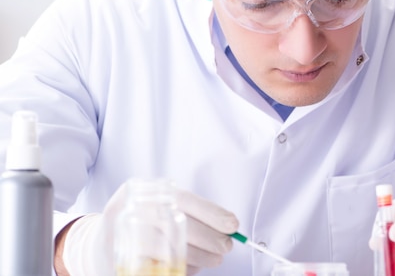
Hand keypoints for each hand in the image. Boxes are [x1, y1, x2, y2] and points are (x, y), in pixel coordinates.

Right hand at [60, 181, 238, 275]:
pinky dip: (179, 268)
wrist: (100, 243)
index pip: (182, 199)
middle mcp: (128, 208)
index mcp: (143, 190)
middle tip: (226, 246)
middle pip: (176, 223)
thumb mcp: (162, 209)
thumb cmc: (143, 224)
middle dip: (208, 237)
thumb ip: (189, 213)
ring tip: (214, 259)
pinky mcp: (117, 259)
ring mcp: (119, 235)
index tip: (232, 224)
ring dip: (197, 256)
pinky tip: (191, 268)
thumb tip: (227, 225)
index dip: (210, 212)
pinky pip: (155, 265)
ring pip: (167, 247)